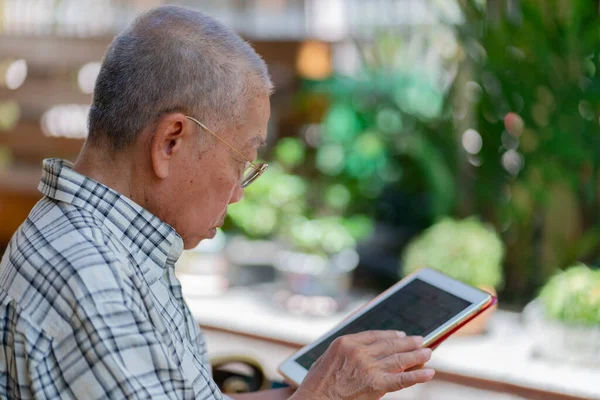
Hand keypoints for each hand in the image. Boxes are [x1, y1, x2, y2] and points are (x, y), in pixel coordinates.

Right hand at [291, 330, 433, 399]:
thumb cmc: (318, 383)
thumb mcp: (327, 357)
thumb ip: (347, 349)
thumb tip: (364, 347)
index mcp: (346, 342)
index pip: (375, 335)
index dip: (391, 335)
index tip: (401, 335)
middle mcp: (359, 351)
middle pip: (390, 345)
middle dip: (408, 343)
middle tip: (421, 340)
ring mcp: (369, 367)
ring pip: (398, 359)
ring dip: (416, 355)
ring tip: (428, 352)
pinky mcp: (376, 385)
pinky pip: (402, 379)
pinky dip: (417, 375)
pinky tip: (429, 372)